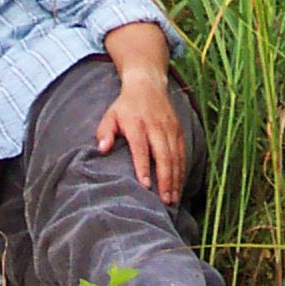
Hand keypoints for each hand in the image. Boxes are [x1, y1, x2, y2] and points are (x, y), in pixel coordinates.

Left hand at [96, 71, 185, 204]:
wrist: (147, 85)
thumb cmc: (125, 106)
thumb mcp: (110, 115)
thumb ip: (105, 132)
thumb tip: (102, 148)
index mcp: (137, 124)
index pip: (141, 148)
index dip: (144, 167)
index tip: (146, 186)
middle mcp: (156, 126)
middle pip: (163, 155)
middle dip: (166, 179)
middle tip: (166, 200)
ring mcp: (170, 128)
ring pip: (175, 156)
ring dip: (176, 178)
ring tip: (174, 198)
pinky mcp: (178, 129)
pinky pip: (182, 152)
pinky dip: (182, 169)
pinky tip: (180, 184)